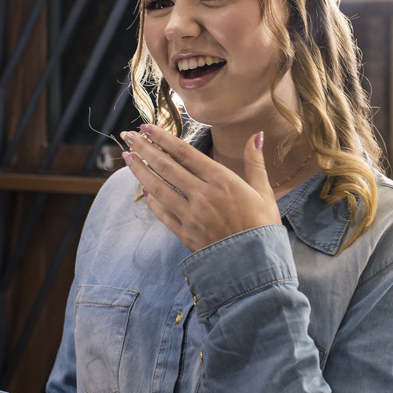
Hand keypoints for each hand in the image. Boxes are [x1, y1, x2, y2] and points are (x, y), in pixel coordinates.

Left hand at [120, 125, 280, 251]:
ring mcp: (190, 215)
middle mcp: (202, 195)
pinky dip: (151, 200)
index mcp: (221, 180)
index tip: (148, 127)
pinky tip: (144, 190)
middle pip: (166, 166)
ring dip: (140, 171)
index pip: (184, 153)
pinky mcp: (184, 233)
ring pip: (158, 188)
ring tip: (127, 156)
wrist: (256, 265)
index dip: (163, 138)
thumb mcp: (264, 192)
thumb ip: (255, 162)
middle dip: (145, 148)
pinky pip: (162, 213)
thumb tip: (256, 134)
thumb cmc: (263, 227)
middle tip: (130, 135)